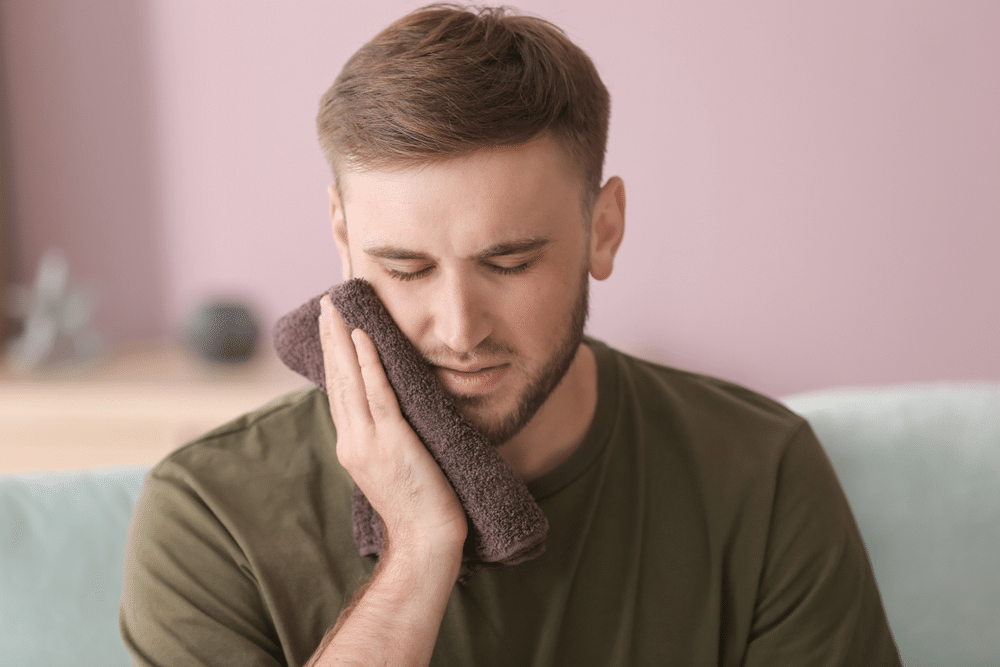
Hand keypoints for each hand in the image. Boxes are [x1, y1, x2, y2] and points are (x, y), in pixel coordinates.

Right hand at [317, 294, 467, 555]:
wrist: (426, 538)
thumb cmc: (418, 505)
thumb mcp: (392, 466)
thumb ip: (384, 438)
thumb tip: (390, 410)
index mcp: (352, 446)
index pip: (339, 392)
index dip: (334, 358)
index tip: (330, 329)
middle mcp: (352, 440)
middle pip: (337, 380)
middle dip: (331, 340)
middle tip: (326, 306)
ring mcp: (369, 441)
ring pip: (350, 381)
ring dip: (343, 341)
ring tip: (336, 310)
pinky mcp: (392, 440)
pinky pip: (378, 393)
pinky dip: (368, 363)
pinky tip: (363, 337)